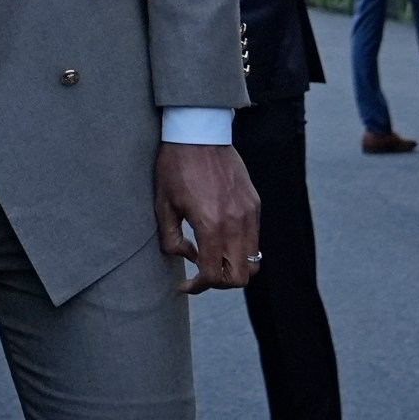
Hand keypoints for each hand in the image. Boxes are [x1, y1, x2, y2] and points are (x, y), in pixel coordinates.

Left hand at [153, 142, 258, 293]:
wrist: (199, 133)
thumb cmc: (175, 167)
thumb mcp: (164, 206)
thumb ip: (173, 240)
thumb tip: (189, 258)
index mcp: (211, 225)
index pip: (214, 275)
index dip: (199, 286)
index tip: (186, 285)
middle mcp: (236, 223)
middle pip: (240, 276)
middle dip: (220, 282)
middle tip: (201, 274)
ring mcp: (249, 213)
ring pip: (253, 260)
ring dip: (233, 267)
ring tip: (212, 258)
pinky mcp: (255, 204)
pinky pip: (254, 238)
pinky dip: (240, 248)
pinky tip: (220, 237)